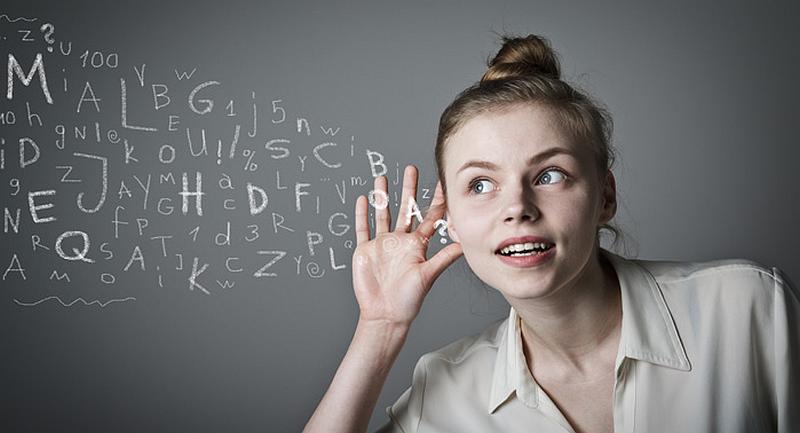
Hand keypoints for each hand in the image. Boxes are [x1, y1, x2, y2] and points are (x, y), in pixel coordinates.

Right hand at [352, 165, 462, 327]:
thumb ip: (444, 257)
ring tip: (382, 178)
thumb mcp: (428, 275)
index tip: (442, 182)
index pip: (429, 217)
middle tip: (412, 169)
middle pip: (406, 209)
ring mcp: (382, 244)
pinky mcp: (366, 250)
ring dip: (383, 197)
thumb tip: (465, 243)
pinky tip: (364, 200)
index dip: (436, 200)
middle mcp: (400, 241)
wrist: (385, 314)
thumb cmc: (409, 300)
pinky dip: (362, 214)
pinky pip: (363, 228)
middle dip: (409, 189)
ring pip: (383, 214)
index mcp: (417, 245)